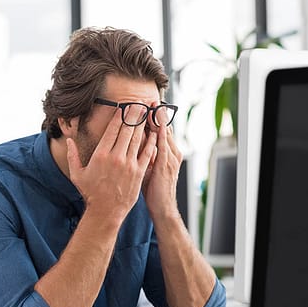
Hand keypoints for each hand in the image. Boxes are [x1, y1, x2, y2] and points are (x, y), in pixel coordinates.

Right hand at [66, 107, 156, 223]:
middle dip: (133, 115)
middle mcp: (115, 157)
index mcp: (100, 154)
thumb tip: (68, 140)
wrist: (106, 211)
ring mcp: (129, 164)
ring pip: (138, 139)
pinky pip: (147, 153)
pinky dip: (151, 141)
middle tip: (138, 104)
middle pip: (127, 130)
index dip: (119, 116)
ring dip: (143, 124)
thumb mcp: (77, 174)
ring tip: (147, 113)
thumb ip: (72, 155)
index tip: (123, 106)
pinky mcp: (139, 172)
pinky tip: (155, 133)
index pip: (112, 129)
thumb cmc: (91, 193)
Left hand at [143, 103, 182, 221]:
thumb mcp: (150, 168)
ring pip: (164, 134)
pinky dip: (159, 134)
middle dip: (157, 113)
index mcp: (167, 152)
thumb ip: (146, 154)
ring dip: (159, 119)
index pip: (160, 130)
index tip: (148, 105)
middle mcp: (171, 152)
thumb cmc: (154, 189)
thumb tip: (136, 143)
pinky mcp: (166, 165)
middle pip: (163, 128)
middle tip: (151, 98)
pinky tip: (155, 124)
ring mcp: (170, 158)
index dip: (155, 117)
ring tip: (154, 105)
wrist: (162, 208)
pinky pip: (162, 146)